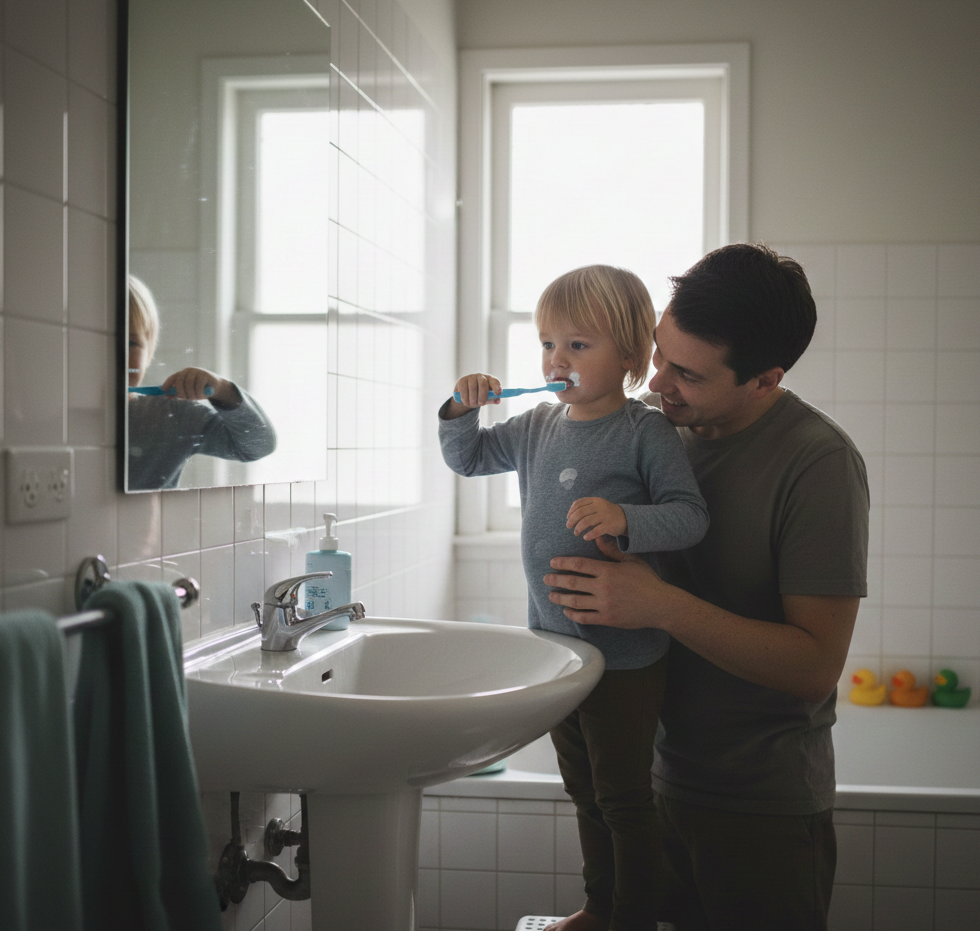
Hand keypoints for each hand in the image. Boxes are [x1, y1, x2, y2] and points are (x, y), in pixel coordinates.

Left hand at [161, 367, 239, 407]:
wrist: (216, 386)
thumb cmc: (200, 389)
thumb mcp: (188, 391)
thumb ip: (178, 393)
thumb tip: (166, 396)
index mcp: (183, 373)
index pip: (173, 377)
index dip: (167, 383)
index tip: (163, 391)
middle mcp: (189, 370)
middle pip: (180, 381)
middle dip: (181, 391)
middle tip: (185, 398)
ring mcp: (197, 371)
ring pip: (188, 384)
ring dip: (191, 393)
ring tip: (195, 397)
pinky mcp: (205, 375)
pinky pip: (198, 386)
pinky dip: (198, 393)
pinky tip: (201, 395)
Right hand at [453, 372, 502, 407]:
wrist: (466, 395)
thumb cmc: (479, 396)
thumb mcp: (486, 398)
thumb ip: (492, 399)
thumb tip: (497, 401)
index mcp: (490, 380)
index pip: (494, 381)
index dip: (496, 386)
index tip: (498, 393)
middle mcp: (481, 376)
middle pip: (483, 383)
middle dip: (482, 395)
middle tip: (481, 404)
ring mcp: (471, 377)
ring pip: (472, 387)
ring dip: (473, 398)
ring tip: (472, 404)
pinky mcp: (462, 381)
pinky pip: (464, 389)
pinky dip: (465, 398)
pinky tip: (466, 402)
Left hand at [544, 535, 666, 627]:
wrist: (660, 605)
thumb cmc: (647, 581)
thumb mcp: (631, 561)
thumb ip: (611, 551)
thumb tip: (597, 537)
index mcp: (608, 571)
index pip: (579, 565)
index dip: (563, 563)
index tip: (553, 563)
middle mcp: (603, 588)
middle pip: (573, 583)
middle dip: (556, 580)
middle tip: (546, 578)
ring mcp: (604, 604)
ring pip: (576, 601)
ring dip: (561, 598)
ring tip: (551, 595)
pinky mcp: (607, 619)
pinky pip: (585, 617)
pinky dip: (573, 615)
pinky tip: (566, 611)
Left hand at [566, 497, 626, 539]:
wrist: (626, 518)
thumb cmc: (607, 513)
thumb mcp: (598, 505)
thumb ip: (586, 507)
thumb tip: (570, 515)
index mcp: (595, 500)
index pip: (579, 503)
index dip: (571, 511)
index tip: (568, 517)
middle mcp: (600, 506)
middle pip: (581, 512)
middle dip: (572, 520)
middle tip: (568, 526)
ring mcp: (605, 516)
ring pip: (586, 522)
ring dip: (578, 528)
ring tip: (576, 533)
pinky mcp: (609, 525)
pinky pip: (596, 531)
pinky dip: (589, 535)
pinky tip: (585, 538)